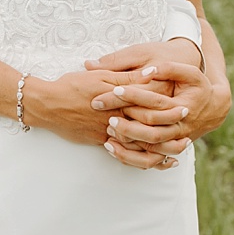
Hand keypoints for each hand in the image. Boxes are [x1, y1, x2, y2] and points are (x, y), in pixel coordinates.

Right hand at [24, 64, 188, 152]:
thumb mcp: (100, 75)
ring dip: (158, 149)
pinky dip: (139, 158)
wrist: (46, 104)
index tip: (185, 108)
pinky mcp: (99, 141)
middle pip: (147, 125)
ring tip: (176, 152)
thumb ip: (127, 76)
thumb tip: (151, 72)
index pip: (149, 103)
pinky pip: (123, 152)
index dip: (167, 107)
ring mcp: (107, 131)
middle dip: (168, 132)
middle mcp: (115, 116)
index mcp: (118, 97)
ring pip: (137, 143)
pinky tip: (153, 162)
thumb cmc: (72, 85)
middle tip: (187, 136)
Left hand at [90, 41, 229, 159]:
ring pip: (149, 148)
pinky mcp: (167, 149)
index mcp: (184, 105)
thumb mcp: (189, 71)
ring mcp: (174, 141)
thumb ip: (169, 68)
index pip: (155, 102)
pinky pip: (148, 160)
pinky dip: (130, 156)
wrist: (212, 108)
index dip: (134, 95)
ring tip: (106, 133)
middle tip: (105, 114)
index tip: (114, 89)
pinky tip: (111, 148)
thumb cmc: (196, 86)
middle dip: (127, 124)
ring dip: (127, 143)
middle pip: (151, 130)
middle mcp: (180, 126)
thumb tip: (147, 71)